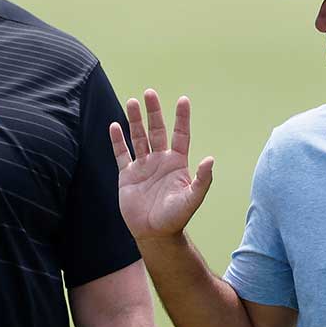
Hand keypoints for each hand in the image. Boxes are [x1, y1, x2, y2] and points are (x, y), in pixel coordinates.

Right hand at [110, 89, 213, 241]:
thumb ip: (202, 179)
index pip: (180, 135)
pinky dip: (117, 140)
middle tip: (149, 93)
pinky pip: (122, 154)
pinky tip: (114, 126)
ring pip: (138, 137)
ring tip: (131, 102)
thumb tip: (210, 159)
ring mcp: (143, 167)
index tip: (182, 100)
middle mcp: (160, 161)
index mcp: (177, 163)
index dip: (181, 118)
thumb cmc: (176, 217)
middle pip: (156, 130)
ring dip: (135, 120)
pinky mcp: (127, 175)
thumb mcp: (193, 198)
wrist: (154, 233)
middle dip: (153, 112)